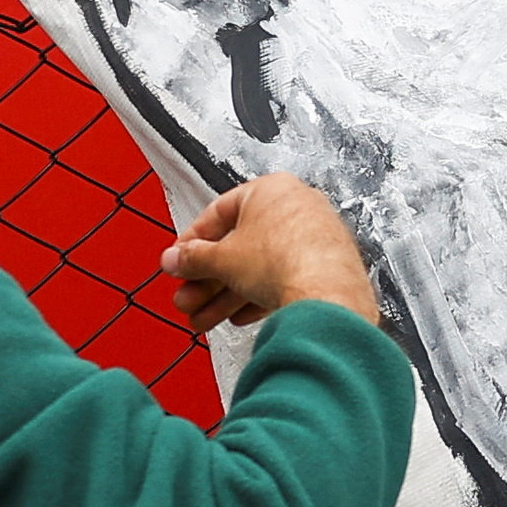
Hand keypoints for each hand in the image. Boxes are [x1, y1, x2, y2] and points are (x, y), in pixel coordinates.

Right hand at [166, 176, 381, 333]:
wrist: (328, 297)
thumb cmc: (288, 262)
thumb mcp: (224, 259)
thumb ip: (193, 259)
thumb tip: (177, 259)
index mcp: (271, 189)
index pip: (219, 212)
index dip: (193, 241)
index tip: (180, 260)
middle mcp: (297, 206)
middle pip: (240, 244)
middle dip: (209, 277)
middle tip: (189, 295)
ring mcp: (315, 238)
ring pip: (260, 266)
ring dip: (227, 294)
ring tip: (206, 316)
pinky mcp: (326, 267)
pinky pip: (284, 278)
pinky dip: (258, 296)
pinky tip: (240, 315)